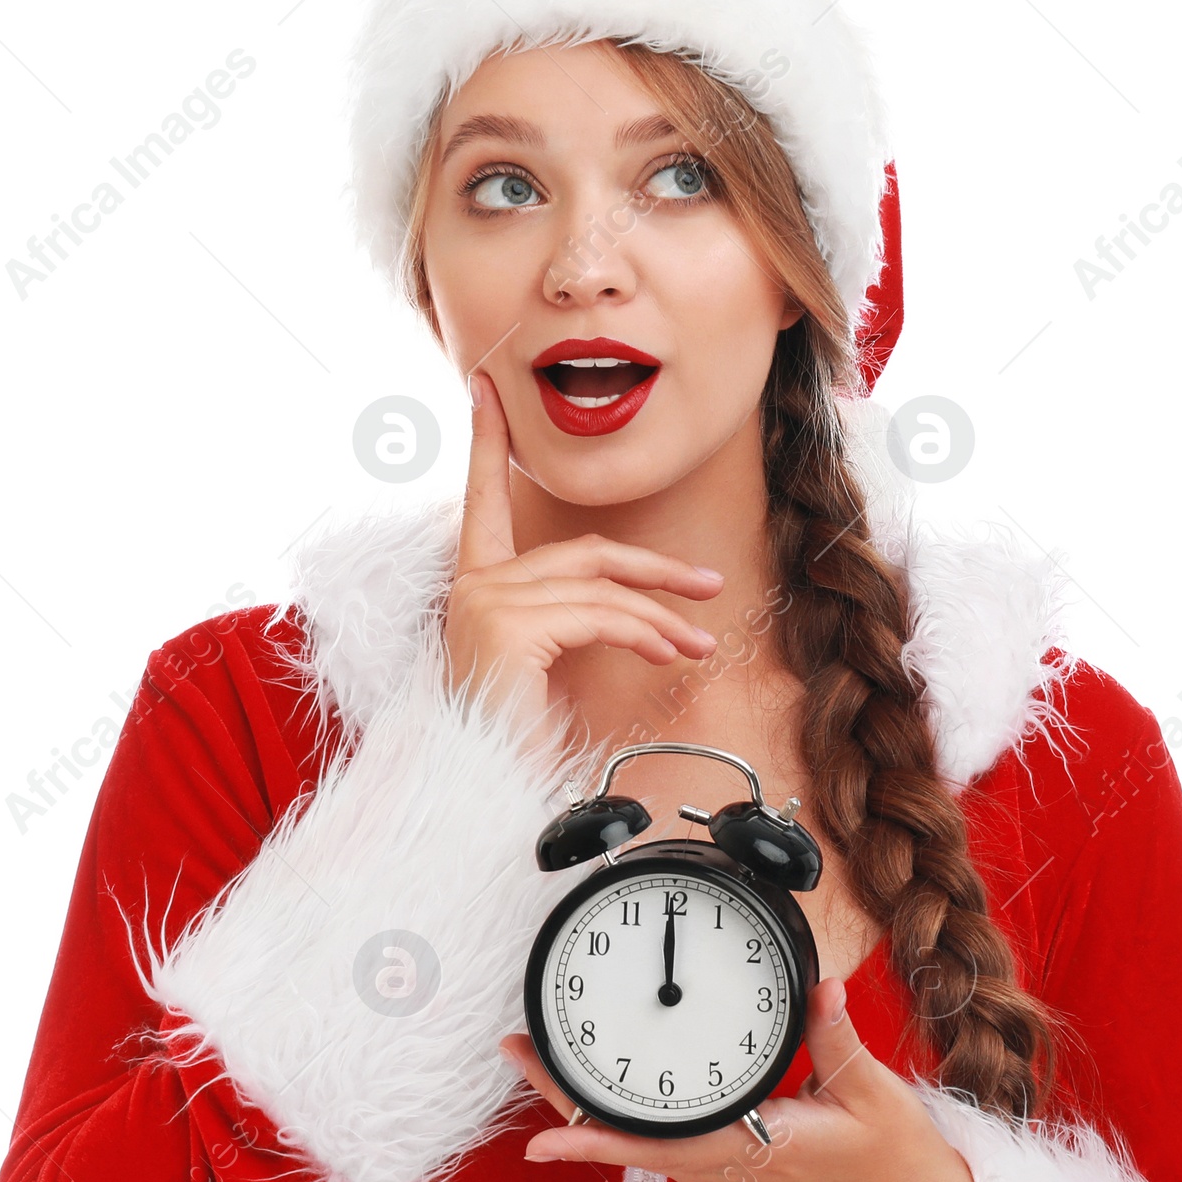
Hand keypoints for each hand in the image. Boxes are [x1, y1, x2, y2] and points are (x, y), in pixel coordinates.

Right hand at [442, 372, 725, 744]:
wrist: (483, 790)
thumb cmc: (513, 738)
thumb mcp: (545, 666)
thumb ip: (568, 620)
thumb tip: (631, 609)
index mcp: (475, 589)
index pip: (482, 502)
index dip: (486, 444)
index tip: (485, 391)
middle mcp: (473, 586)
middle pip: (583, 550)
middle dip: (654, 567)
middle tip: (708, 582)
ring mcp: (487, 601)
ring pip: (599, 586)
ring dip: (661, 613)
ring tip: (699, 642)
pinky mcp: (509, 624)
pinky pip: (599, 613)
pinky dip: (645, 631)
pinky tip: (669, 652)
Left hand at [500, 976, 976, 1181]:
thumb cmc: (898, 1166)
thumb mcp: (872, 1094)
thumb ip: (835, 1038)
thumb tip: (818, 988)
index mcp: (751, 1156)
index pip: (653, 1148)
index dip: (590, 1142)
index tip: (536, 1135)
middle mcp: (725, 1176)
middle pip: (627, 1141)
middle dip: (566, 1101)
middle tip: (518, 1050)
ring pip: (641, 1144)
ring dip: (593, 1107)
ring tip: (548, 1059)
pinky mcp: (734, 1177)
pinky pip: (667, 1147)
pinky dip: (630, 1119)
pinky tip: (612, 1090)